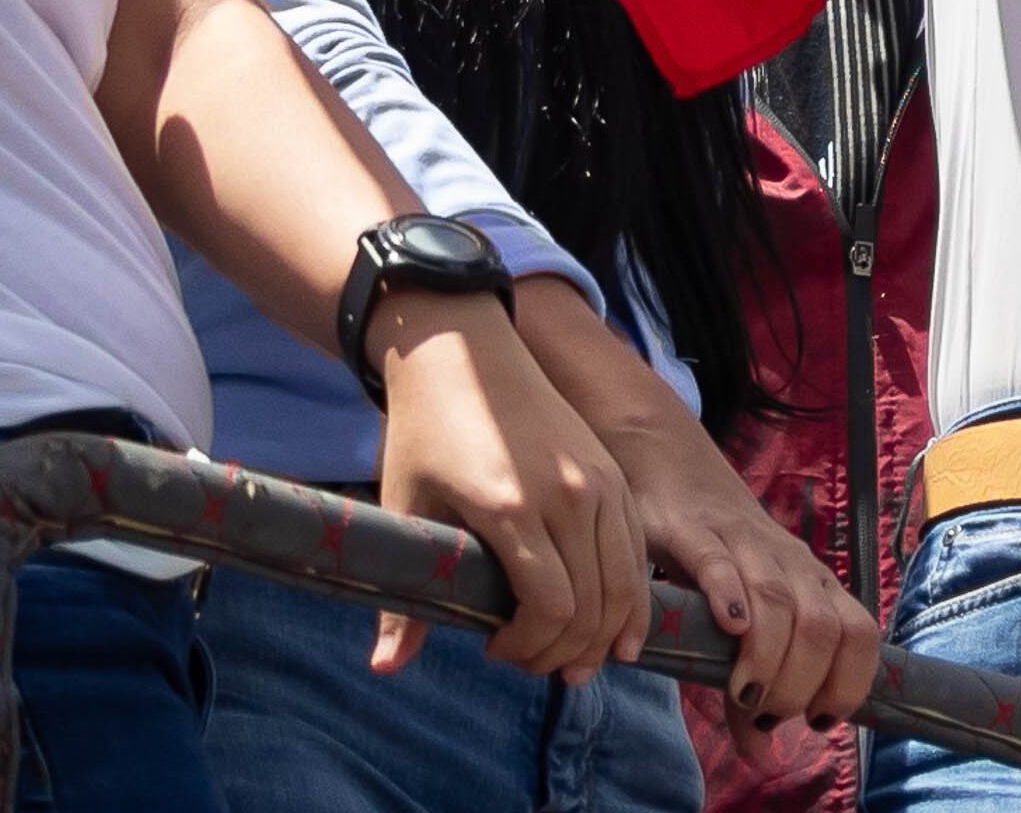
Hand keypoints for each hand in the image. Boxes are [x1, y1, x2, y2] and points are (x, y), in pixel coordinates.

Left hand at [367, 294, 649, 682]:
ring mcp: (599, 482)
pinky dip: (632, 595)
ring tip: (577, 657)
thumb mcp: (406, 509)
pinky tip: (615, 624)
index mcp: (512, 509)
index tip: (495, 650)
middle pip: (595, 604)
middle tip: (532, 663)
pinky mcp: (613, 473)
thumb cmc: (425, 432)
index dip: (528, 647)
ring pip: (626, 580)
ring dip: (606, 631)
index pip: (551, 608)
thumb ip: (404, 599)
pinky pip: (636, 548)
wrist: (462, 350)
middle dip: (566, 650)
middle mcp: (568, 497)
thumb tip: (385, 669)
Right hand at [602, 395, 880, 731]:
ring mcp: (746, 544)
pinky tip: (730, 628)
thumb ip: (750, 689)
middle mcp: (791, 564)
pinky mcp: (696, 532)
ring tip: (746, 694)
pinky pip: (720, 563)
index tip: (818, 720)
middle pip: (822, 627)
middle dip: (801, 682)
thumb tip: (763, 757)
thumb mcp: (740, 625)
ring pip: (780, 601)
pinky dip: (730, 596)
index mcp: (813, 584)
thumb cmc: (716, 561)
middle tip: (768, 713)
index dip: (849, 682)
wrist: (672, 470)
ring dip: (769, 657)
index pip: (859, 634)